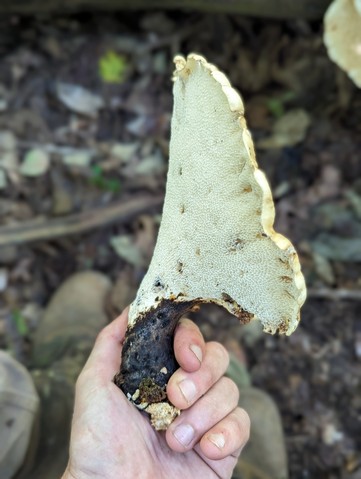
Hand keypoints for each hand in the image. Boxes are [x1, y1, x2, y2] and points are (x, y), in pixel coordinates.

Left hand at [62, 309, 249, 478]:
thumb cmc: (98, 442)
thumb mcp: (94, 384)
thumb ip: (110, 343)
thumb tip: (132, 308)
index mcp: (161, 373)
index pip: (191, 339)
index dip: (193, 341)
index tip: (184, 358)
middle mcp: (187, 391)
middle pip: (218, 357)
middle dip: (201, 376)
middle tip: (177, 398)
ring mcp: (206, 418)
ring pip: (231, 390)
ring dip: (204, 414)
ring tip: (176, 439)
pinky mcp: (223, 446)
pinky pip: (243, 424)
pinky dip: (227, 434)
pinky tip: (206, 450)